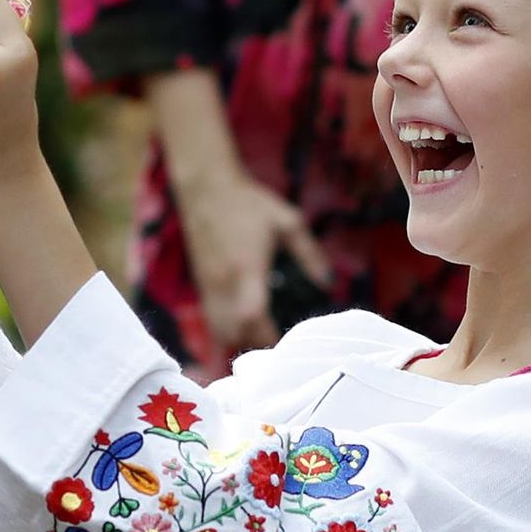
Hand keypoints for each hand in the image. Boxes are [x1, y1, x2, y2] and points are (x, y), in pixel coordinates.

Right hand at [178, 172, 331, 351]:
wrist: (206, 187)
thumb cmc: (249, 202)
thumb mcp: (287, 221)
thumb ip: (310, 252)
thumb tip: (329, 281)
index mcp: (247, 268)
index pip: (251, 316)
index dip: (267, 336)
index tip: (286, 343)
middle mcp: (223, 281)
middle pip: (233, 331)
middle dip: (255, 343)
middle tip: (278, 344)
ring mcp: (208, 284)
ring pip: (218, 329)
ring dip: (238, 339)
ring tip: (261, 338)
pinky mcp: (200, 282)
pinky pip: (211, 318)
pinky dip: (226, 328)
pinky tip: (243, 324)